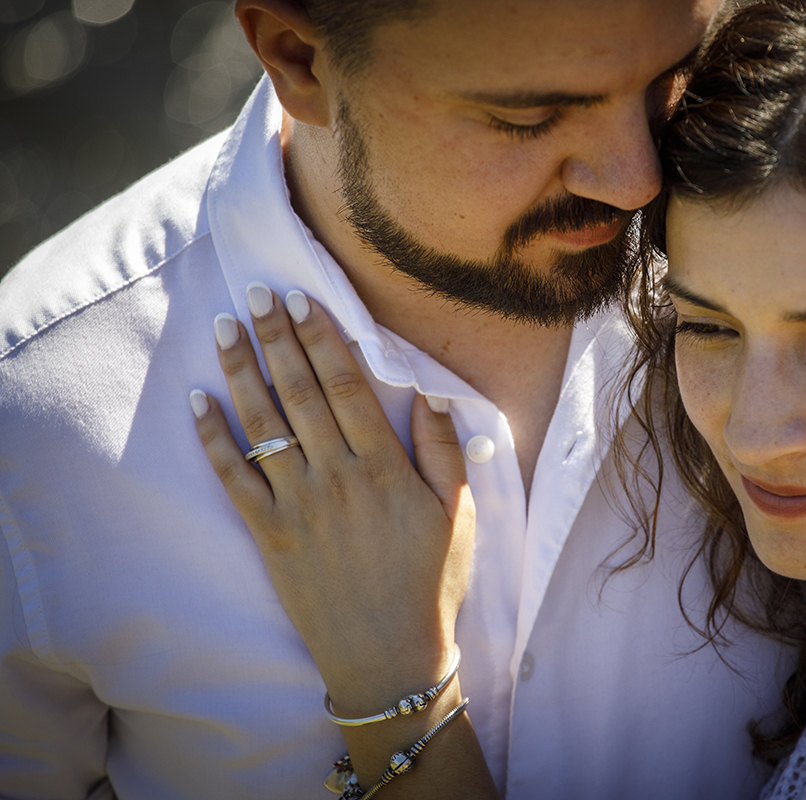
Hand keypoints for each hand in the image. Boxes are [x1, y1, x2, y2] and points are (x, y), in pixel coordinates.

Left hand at [191, 283, 474, 714]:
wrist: (388, 655)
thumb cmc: (431, 583)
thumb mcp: (458, 515)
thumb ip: (446, 453)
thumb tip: (431, 395)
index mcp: (383, 468)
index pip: (347, 387)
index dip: (322, 338)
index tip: (303, 300)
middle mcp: (334, 478)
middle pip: (300, 393)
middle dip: (277, 338)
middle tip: (257, 293)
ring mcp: (296, 506)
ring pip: (262, 425)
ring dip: (241, 373)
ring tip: (226, 328)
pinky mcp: (268, 534)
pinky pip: (233, 479)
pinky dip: (213, 439)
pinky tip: (198, 402)